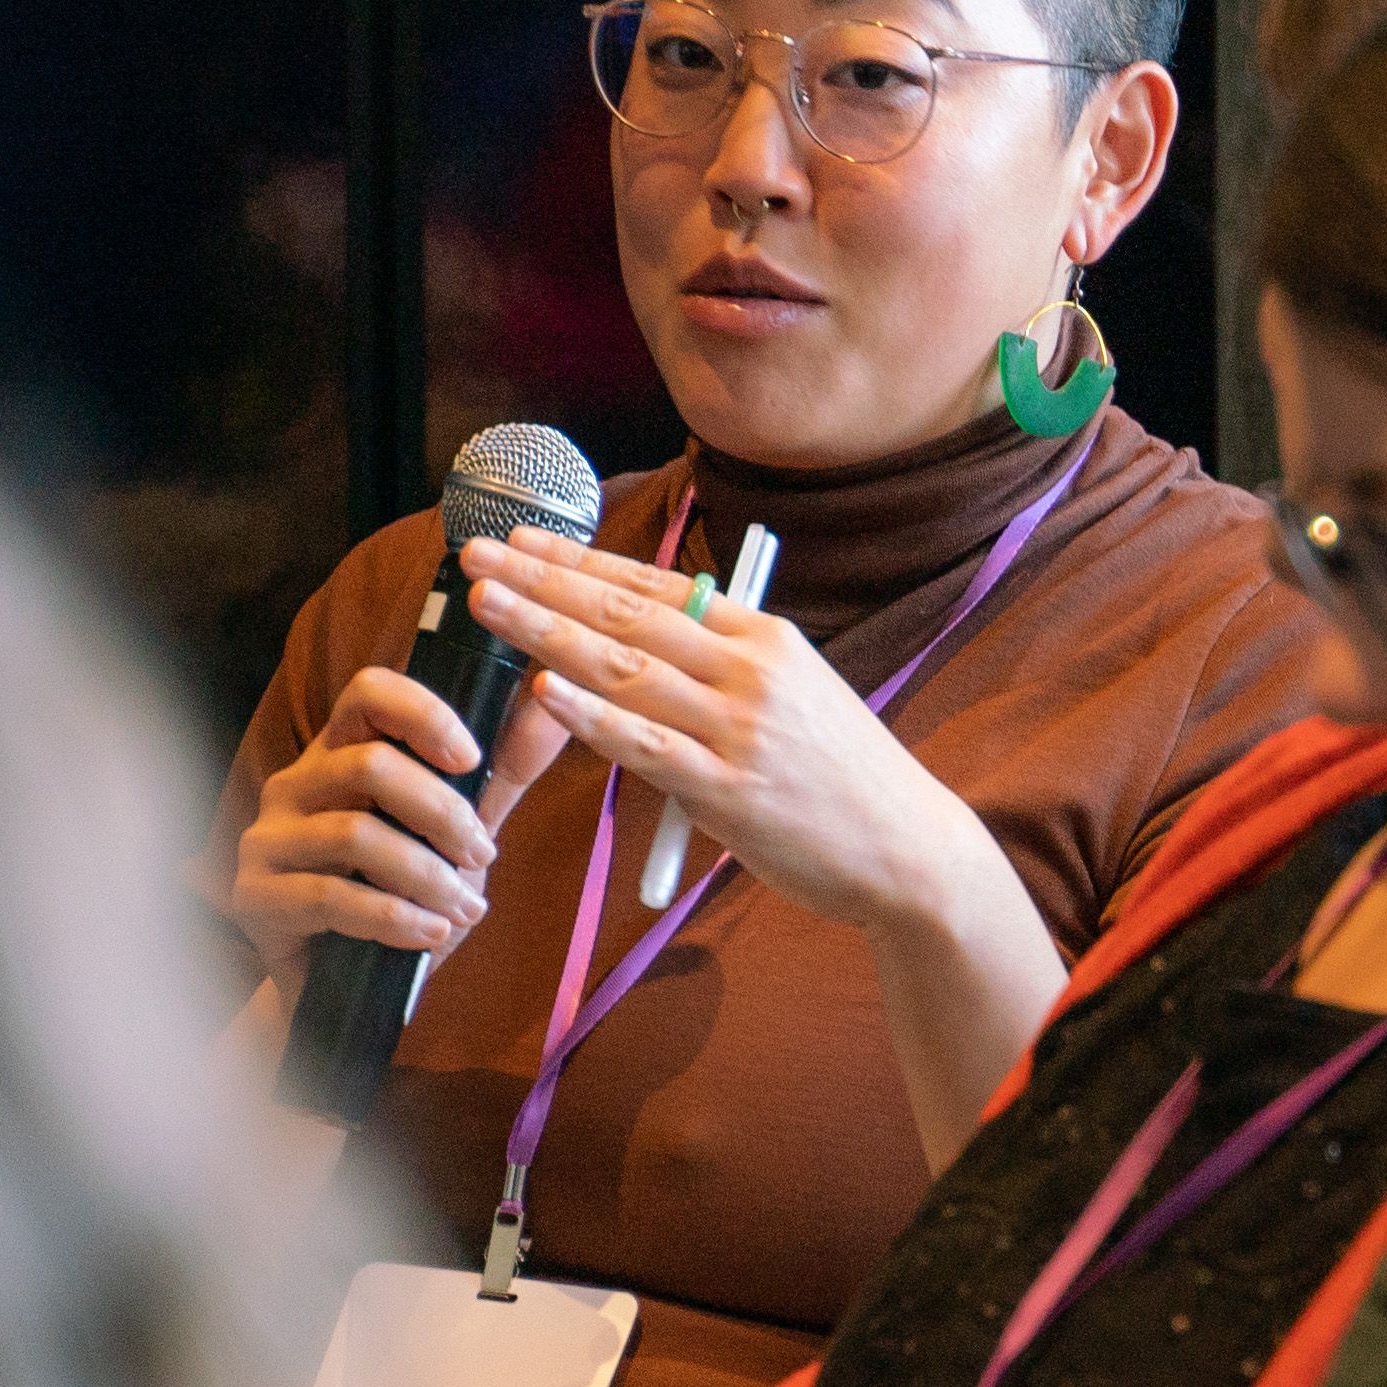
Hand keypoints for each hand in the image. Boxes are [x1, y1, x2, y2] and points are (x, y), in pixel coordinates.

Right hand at [225, 647, 573, 978]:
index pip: (368, 693)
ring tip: (463, 908)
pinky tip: (432, 934)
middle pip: (370, 766)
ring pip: (355, 833)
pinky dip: (395, 918)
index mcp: (338, 753)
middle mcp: (294, 785)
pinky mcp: (254, 897)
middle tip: (483, 855)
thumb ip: (499, 777)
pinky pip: (331, 897)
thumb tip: (553, 710)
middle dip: (444, 814)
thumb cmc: (400, 899)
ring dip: (427, 875)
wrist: (343, 990)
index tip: (472, 760)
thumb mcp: (455, 835)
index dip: (424, 715)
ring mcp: (265, 840)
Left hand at [455, 533, 1017, 947]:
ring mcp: (739, 728)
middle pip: (625, 614)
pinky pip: (646, 745)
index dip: (580, 558)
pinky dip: (593, 717)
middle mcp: (750, 669)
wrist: (909, 849)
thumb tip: (647, 644)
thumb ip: (725, 666)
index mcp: (765, 636)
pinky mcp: (729, 791)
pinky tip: (547, 692)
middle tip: (477, 555)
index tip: (521, 538)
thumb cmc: (842, 777)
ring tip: (490, 605)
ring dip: (548, 632)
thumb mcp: (795, 695)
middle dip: (543, 580)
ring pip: (625, 668)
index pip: (655, 585)